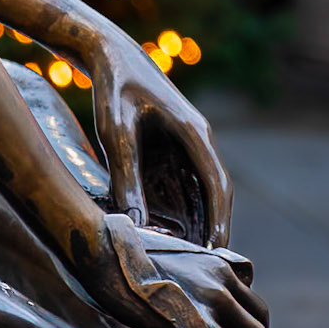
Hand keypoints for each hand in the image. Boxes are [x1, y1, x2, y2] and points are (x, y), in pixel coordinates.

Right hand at [78, 216, 273, 327]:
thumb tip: (197, 293)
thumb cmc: (126, 258)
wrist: (102, 251)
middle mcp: (220, 283)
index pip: (254, 307)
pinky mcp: (197, 324)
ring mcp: (210, 302)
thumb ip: (194, 275)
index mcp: (217, 267)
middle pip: (259, 327)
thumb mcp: (172, 258)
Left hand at [84, 26, 232, 246]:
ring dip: (193, 224)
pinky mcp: (171, 150)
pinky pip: (179, 186)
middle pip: (213, 195)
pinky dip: (175, 211)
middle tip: (204, 271)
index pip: (218, 185)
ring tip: (184, 263)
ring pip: (197, 194)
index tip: (220, 254)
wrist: (108, 56)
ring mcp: (186, 146)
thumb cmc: (114, 88)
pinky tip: (163, 236)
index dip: (221, 221)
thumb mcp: (117, 132)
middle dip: (211, 231)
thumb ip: (127, 176)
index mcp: (195, 133)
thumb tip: (134, 223)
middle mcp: (198, 142)